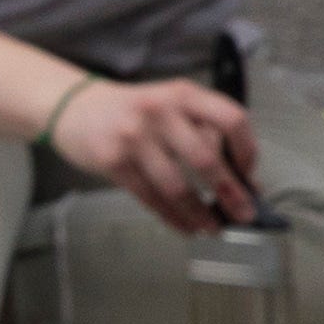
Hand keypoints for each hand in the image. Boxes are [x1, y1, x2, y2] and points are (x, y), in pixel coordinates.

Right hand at [48, 72, 254, 232]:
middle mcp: (161, 112)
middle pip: (206, 158)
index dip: (246, 150)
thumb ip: (202, 132)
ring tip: (213, 228)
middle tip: (244, 214)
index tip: (249, 174)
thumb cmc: (131, 112)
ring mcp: (135, 137)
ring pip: (177, 185)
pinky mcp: (114, 161)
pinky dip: (172, 217)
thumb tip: (240, 179)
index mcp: (184, 95)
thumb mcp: (170, 106)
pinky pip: (150, 196)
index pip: (231, 119)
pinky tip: (184, 226)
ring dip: (199, 212)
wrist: (75, 108)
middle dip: (230, 192)